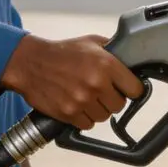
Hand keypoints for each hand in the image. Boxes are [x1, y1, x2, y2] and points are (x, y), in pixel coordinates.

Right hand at [0, 33, 144, 129]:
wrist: (31, 63)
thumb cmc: (62, 52)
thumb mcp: (91, 42)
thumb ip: (113, 50)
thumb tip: (131, 59)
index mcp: (106, 64)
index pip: (135, 89)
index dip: (131, 88)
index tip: (127, 87)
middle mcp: (96, 84)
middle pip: (119, 105)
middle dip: (112, 98)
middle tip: (101, 89)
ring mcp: (82, 101)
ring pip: (104, 116)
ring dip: (98, 108)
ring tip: (86, 94)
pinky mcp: (69, 114)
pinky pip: (87, 124)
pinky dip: (84, 117)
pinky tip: (76, 103)